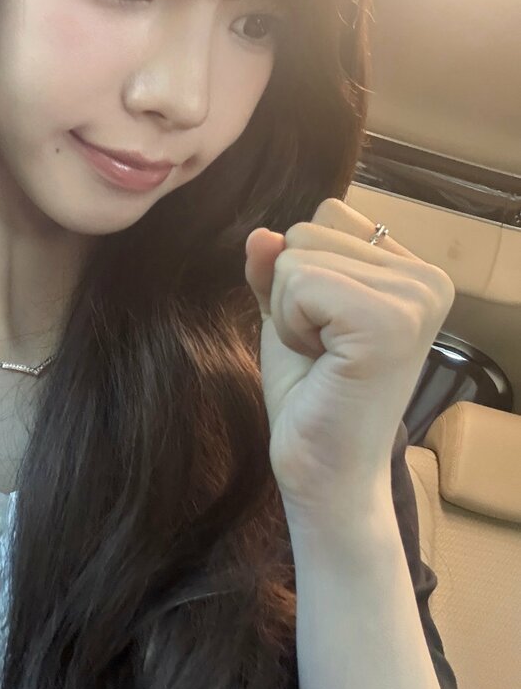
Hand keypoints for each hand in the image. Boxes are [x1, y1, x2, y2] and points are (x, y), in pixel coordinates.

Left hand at [244, 198, 454, 515]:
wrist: (325, 473)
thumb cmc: (313, 398)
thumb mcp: (289, 315)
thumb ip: (276, 268)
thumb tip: (260, 233)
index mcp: (414, 271)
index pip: (327, 214)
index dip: (302, 272)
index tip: (326, 330)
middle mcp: (428, 278)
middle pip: (307, 229)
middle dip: (292, 292)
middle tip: (323, 350)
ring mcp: (415, 298)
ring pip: (296, 256)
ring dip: (289, 313)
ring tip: (325, 358)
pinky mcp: (389, 322)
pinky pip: (299, 283)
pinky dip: (291, 325)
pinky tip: (323, 363)